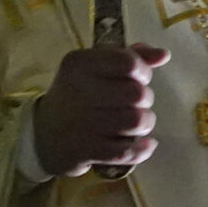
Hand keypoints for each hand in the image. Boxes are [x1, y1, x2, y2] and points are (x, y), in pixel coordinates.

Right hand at [33, 44, 170, 175]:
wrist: (43, 134)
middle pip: (137, 94)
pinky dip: (142, 149)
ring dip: (144, 124)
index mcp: (80, 63)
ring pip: (136, 121)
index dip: (143, 72)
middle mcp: (78, 90)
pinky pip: (126, 151)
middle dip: (144, 101)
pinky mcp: (84, 150)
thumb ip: (130, 57)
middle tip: (134, 105)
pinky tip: (144, 145)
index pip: (128, 62)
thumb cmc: (77, 96)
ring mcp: (81, 122)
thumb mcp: (95, 68)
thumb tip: (164, 55)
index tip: (138, 79)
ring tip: (135, 124)